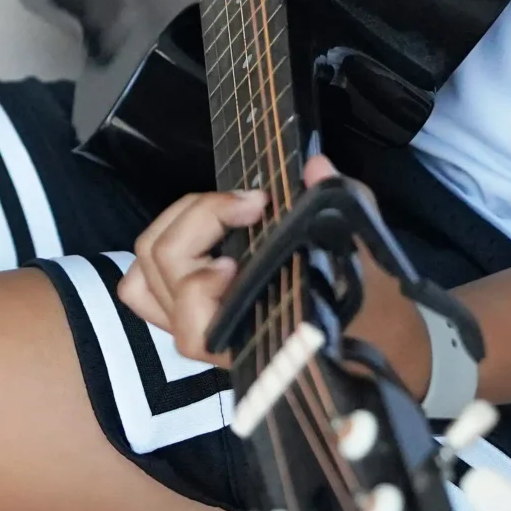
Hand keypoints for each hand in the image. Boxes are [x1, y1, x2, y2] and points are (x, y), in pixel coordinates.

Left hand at [121, 155, 429, 391]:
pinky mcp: (183, 319)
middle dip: (202, 217)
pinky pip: (139, 290)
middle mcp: (218, 339)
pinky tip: (195, 234)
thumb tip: (316, 167)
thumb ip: (349, 207)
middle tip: (250, 203)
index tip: (257, 208)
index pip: (199, 308)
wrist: (370, 342)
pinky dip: (153, 257)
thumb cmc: (368, 308)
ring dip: (177, 229)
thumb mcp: (369, 255)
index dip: (212, 253)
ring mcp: (196, 330)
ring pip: (144, 277)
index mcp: (259, 335)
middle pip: (167, 268)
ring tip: (222, 214)